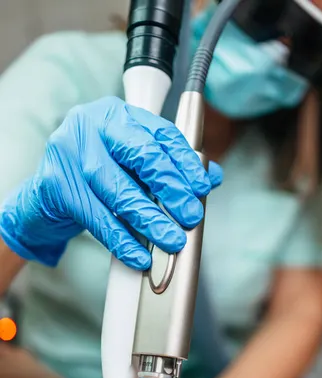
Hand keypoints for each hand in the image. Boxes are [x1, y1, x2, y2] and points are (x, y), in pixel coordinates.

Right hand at [0, 96, 222, 267]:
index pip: (160, 134)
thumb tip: (211, 177)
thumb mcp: (133, 167)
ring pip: (118, 190)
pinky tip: (139, 255)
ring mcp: (69, 151)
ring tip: (171, 240)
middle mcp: (91, 125)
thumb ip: (170, 168)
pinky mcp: (55, 184)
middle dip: (171, 189)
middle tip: (190, 216)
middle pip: (140, 156)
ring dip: (149, 220)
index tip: (201, 187)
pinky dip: (121, 240)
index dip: (185, 162)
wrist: (45, 197)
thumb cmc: (96, 178)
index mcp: (117, 115)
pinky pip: (96, 217)